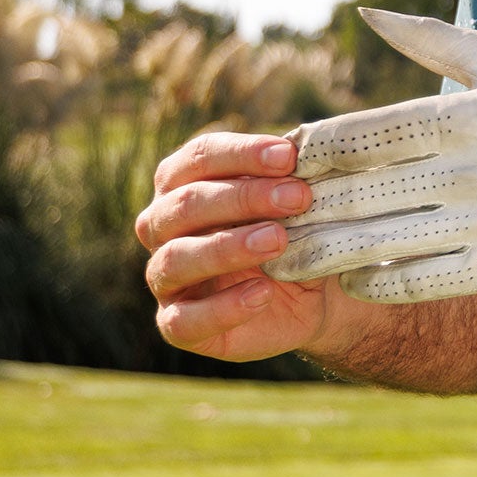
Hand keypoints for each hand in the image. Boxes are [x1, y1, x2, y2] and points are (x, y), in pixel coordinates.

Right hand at [136, 127, 357, 363]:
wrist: (313, 297)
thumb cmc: (295, 233)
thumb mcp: (297, 204)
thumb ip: (291, 180)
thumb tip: (309, 152)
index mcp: (183, 183)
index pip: (199, 157)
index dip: (241, 154)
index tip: (288, 157)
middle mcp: (162, 226)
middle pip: (186, 204)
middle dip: (243, 197)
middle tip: (297, 198)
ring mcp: (164, 277)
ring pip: (176, 258)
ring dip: (227, 247)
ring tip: (278, 240)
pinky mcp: (177, 324)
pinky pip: (182, 320)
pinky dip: (224, 307)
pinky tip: (263, 294)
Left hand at [268, 10, 476, 348]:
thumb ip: (435, 41)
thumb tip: (370, 13)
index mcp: (469, 113)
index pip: (363, 134)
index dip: (310, 151)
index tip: (276, 159)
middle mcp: (472, 168)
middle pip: (359, 192)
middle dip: (301, 208)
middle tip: (254, 219)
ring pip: (382, 241)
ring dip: (325, 253)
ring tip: (282, 262)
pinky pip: (428, 279)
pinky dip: (382, 281)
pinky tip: (352, 282)